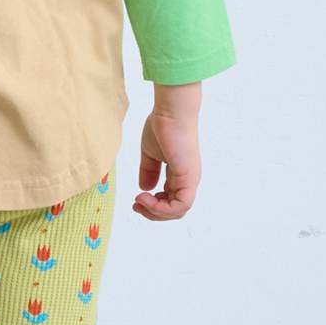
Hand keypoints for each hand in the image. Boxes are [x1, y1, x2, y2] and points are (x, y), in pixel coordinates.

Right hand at [133, 82, 201, 220]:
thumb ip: (148, 172)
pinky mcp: (189, 178)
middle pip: (174, 211)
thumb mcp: (150, 154)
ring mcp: (190, 180)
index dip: (153, 206)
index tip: (137, 198)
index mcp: (179, 175)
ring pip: (178, 212)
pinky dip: (161, 208)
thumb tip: (145, 189)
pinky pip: (180, 206)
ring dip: (155, 212)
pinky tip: (145, 197)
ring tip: (140, 200)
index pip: (170, 201)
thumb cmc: (162, 126)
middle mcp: (187, 180)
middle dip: (152, 213)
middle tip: (136, 204)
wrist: (171, 111)